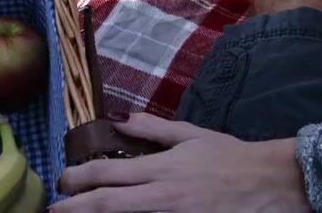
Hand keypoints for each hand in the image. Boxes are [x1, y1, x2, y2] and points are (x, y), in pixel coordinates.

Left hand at [53, 113, 310, 212]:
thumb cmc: (230, 158)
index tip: (63, 181)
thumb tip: (118, 118)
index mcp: (163, 168)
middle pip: (108, 206)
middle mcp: (163, 196)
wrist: (267, 184)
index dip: (79, 179)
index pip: (109, 174)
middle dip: (75, 208)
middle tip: (54, 208)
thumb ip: (154, 128)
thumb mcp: (192, 135)